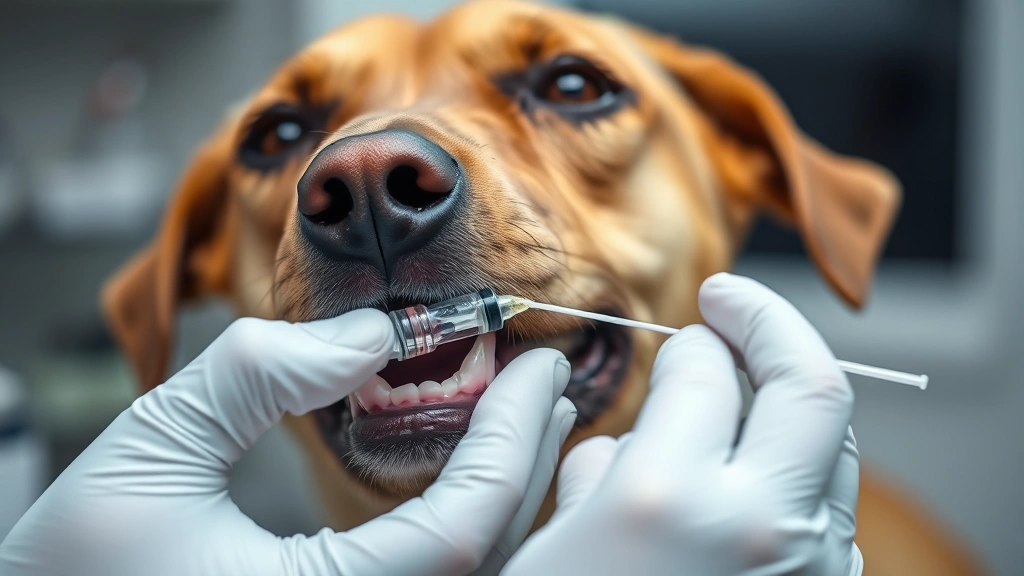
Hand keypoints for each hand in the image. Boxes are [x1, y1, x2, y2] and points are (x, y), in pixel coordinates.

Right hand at [0, 310, 575, 575]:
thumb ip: (256, 378)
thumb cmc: (73, 567)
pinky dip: (473, 527)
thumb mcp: (152, 451)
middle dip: (527, 462)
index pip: (463, 533)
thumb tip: (372, 333)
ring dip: (509, 494)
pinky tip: (477, 480)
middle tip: (545, 377)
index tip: (534, 361)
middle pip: (487, 560)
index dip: (510, 441)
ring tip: (530, 416)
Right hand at [502, 273, 861, 575]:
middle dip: (772, 321)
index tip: (679, 330)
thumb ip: (588, 478)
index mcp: (666, 501)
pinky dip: (797, 468)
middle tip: (730, 299)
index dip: (688, 338)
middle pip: (811, 383)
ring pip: (833, 442)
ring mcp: (807, 568)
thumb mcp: (546, 554)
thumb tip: (619, 441)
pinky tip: (751, 477)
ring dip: (792, 395)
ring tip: (744, 383)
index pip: (705, 367)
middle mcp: (756, 525)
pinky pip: (827, 508)